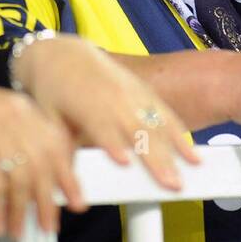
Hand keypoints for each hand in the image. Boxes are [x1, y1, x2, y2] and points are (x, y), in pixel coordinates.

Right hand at [0, 73, 84, 237]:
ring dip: (20, 212)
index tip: (74, 197)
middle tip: (50, 223)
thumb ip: (14, 129)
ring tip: (18, 231)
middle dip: (49, 200)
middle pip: (43, 165)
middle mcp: (13, 117)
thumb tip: (34, 164)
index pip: (56, 143)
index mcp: (20, 107)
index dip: (68, 174)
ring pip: (21, 180)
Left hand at [13, 35, 198, 190]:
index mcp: (88, 105)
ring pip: (159, 122)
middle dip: (158, 158)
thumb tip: (63, 187)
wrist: (62, 54)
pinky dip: (180, 132)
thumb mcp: (48, 121)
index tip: (126, 164)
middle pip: (140, 131)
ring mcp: (132, 93)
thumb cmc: (53, 90)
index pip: (103, 129)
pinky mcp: (143, 91)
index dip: (114, 146)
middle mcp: (114, 98)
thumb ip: (60, 154)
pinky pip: (166, 112)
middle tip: (172, 183)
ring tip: (192, 167)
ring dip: (176, 146)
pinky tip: (191, 150)